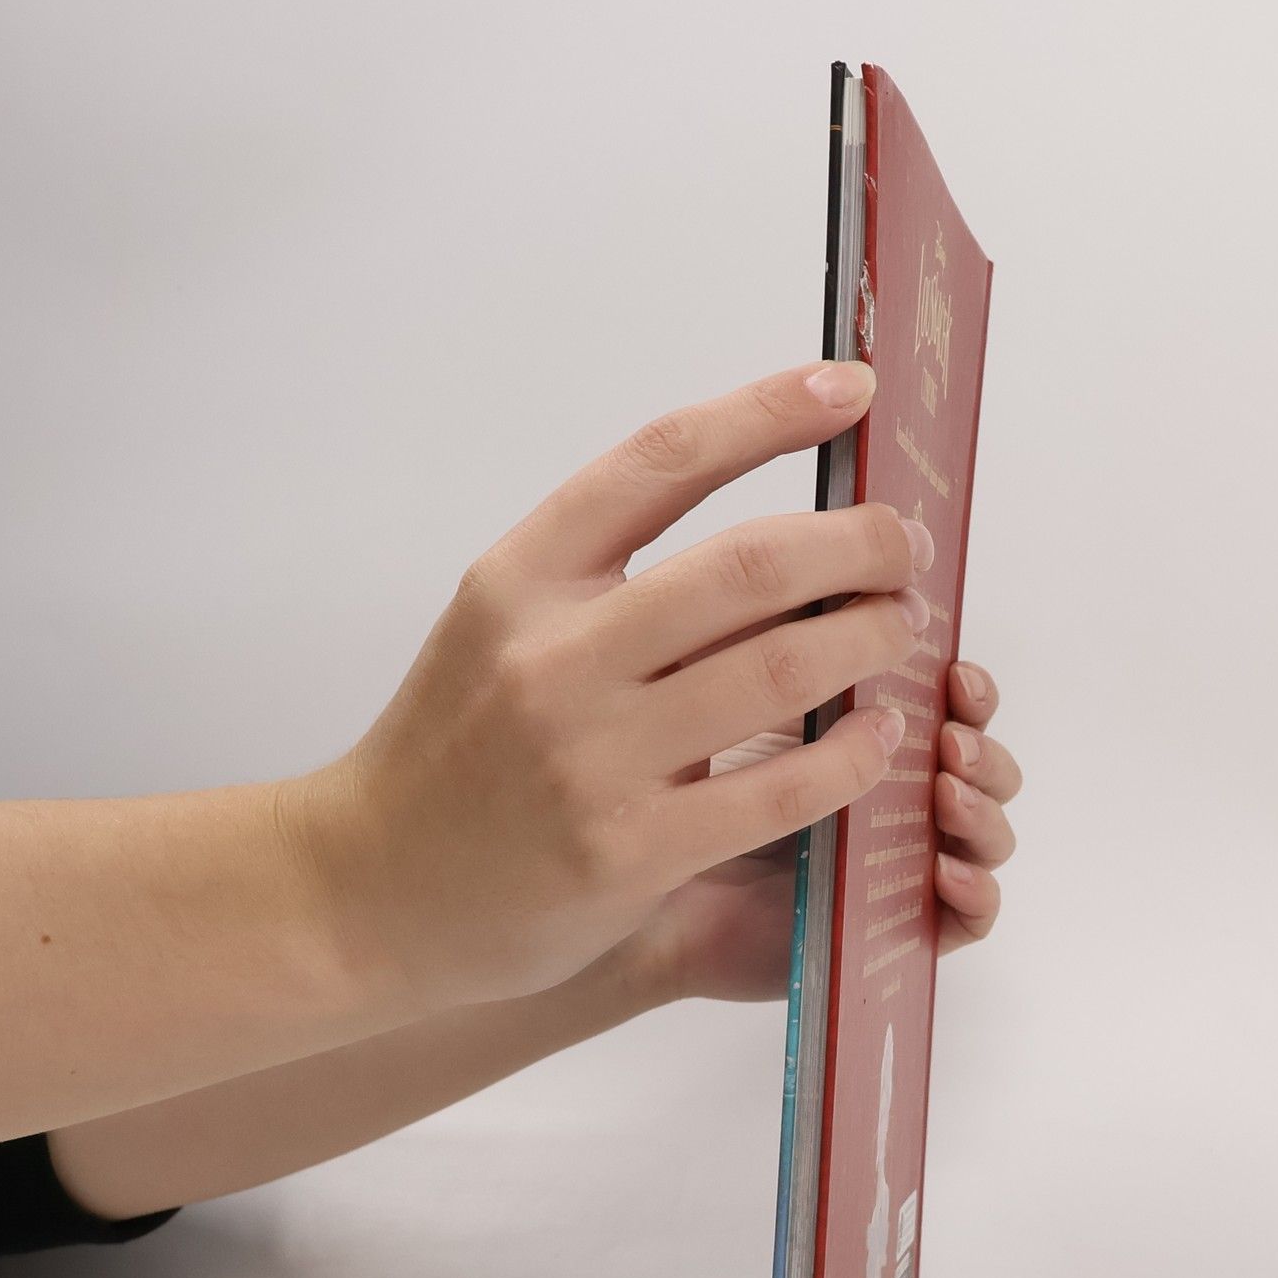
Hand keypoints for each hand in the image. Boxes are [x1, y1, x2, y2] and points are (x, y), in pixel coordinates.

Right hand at [291, 360, 935, 1013]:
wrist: (373, 889)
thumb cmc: (458, 751)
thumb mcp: (503, 627)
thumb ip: (609, 578)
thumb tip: (777, 537)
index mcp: (523, 577)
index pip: (662, 460)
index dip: (770, 412)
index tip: (852, 389)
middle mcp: (554, 655)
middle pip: (750, 565)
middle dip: (859, 544)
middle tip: (904, 548)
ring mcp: (592, 757)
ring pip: (779, 667)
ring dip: (871, 639)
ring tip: (903, 632)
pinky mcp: (631, 851)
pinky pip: (779, 789)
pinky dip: (853, 754)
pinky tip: (879, 736)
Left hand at [633, 659, 1020, 1001]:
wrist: (636, 881)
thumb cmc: (687, 775)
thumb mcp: (732, 692)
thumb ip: (783, 634)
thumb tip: (837, 570)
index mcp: (878, 726)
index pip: (953, 700)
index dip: (968, 684)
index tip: (952, 668)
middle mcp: (899, 789)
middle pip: (981, 761)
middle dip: (981, 740)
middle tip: (952, 735)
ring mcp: (901, 858)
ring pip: (986, 830)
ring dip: (983, 807)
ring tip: (947, 794)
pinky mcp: (895, 925)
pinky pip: (966, 917)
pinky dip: (976, 893)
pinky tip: (946, 870)